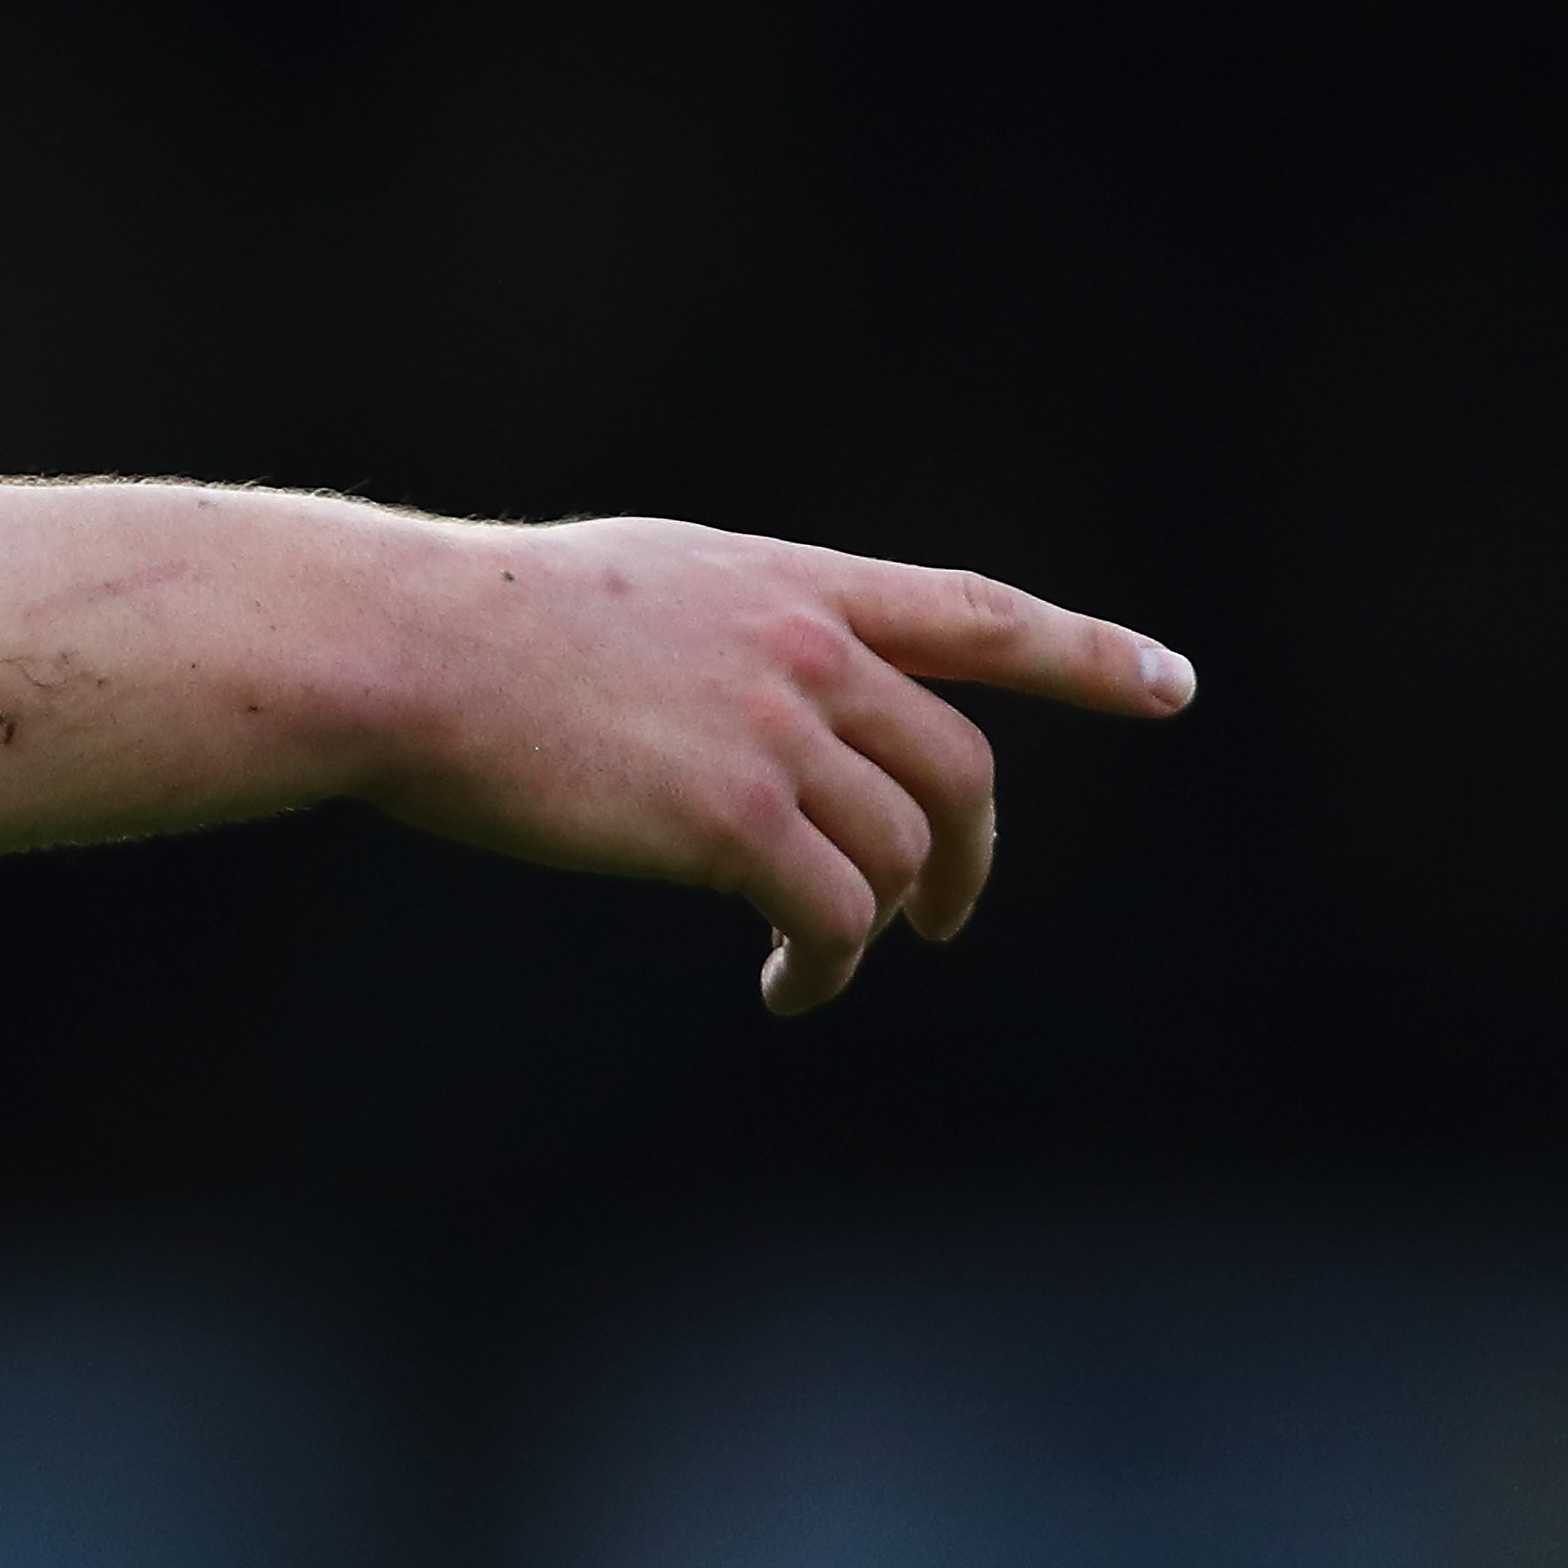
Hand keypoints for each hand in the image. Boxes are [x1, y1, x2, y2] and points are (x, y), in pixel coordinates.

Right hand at [357, 517, 1194, 1012]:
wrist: (397, 646)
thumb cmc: (464, 625)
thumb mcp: (627, 593)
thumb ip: (719, 639)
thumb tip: (753, 719)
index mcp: (780, 581)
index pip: (972, 613)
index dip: (1085, 652)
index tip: (1170, 683)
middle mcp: (804, 645)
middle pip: (954, 765)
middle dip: (965, 852)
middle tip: (943, 914)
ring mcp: (776, 728)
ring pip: (895, 850)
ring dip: (874, 923)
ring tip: (811, 965)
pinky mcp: (734, 816)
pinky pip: (833, 913)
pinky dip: (824, 965)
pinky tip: (784, 985)